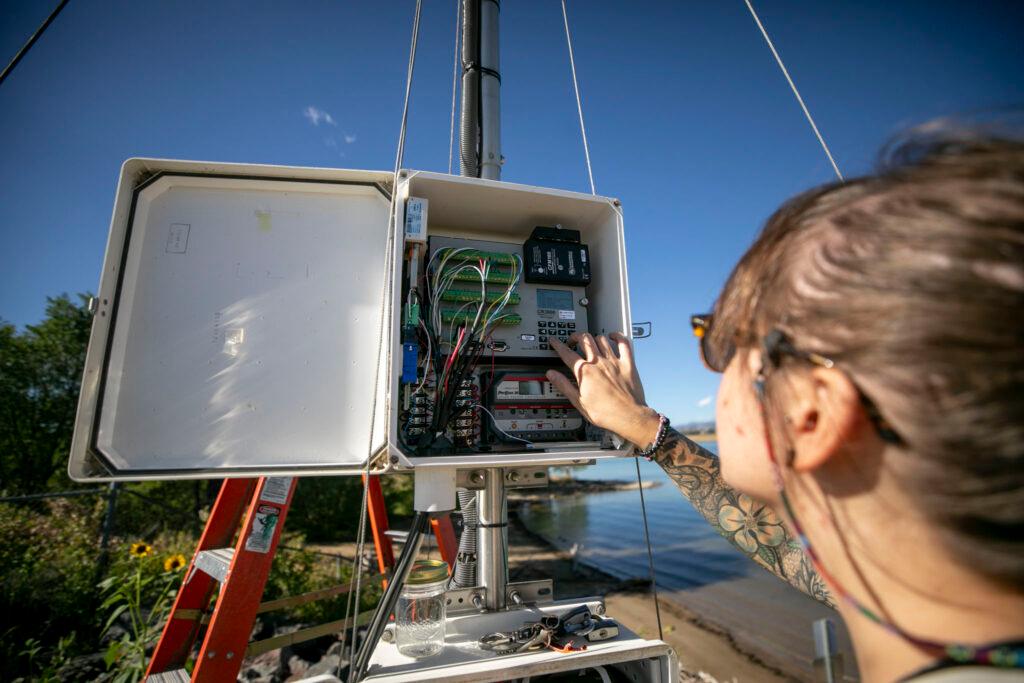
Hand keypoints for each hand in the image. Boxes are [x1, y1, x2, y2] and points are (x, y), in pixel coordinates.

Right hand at [547, 332, 661, 447]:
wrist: (628, 417)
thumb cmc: (606, 413)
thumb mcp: (579, 402)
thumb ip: (564, 385)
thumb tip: (552, 375)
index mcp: (585, 372)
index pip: (567, 354)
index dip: (558, 346)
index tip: (554, 342)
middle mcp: (599, 363)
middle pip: (584, 340)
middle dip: (575, 337)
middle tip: (572, 341)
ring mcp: (614, 362)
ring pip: (601, 339)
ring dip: (593, 338)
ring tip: (590, 342)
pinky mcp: (627, 364)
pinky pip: (623, 343)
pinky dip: (618, 336)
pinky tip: (613, 336)